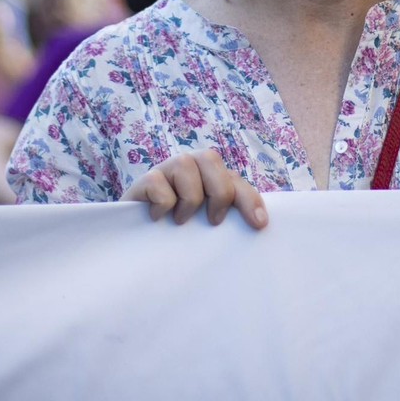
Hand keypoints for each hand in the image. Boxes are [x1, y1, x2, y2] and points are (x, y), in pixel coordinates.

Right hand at [119, 149, 267, 229]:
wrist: (137, 241)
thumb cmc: (179, 232)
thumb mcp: (206, 224)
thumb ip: (228, 214)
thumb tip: (261, 223)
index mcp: (210, 175)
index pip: (235, 179)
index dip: (249, 198)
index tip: (259, 224)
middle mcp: (188, 165)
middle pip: (210, 158)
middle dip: (218, 192)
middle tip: (213, 221)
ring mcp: (164, 170)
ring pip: (184, 165)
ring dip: (189, 199)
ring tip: (182, 221)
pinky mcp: (141, 182)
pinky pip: (158, 183)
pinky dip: (163, 205)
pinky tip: (158, 219)